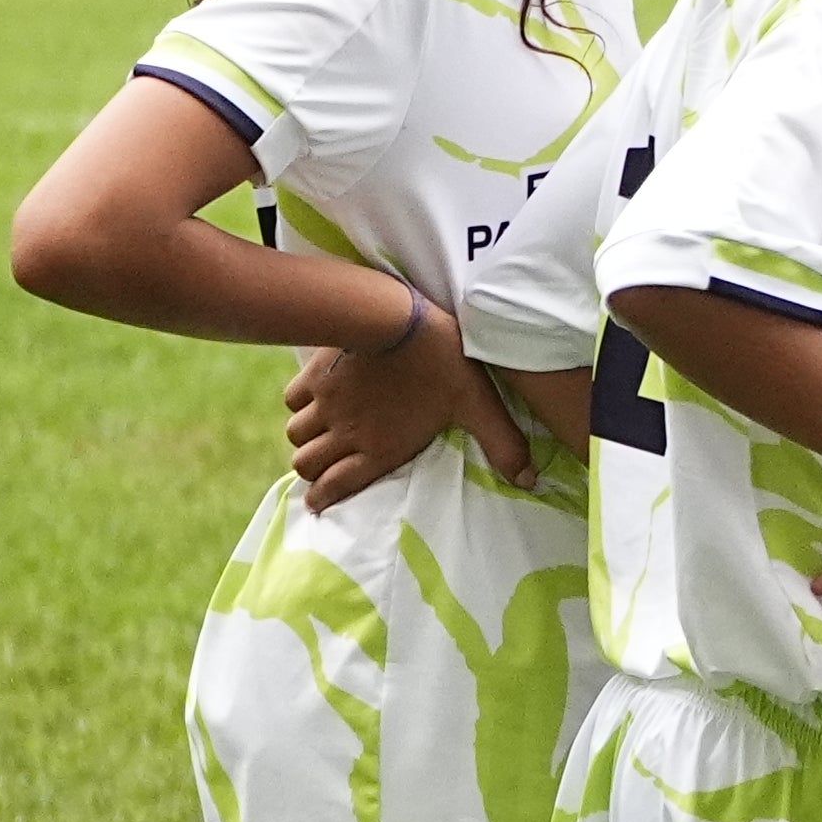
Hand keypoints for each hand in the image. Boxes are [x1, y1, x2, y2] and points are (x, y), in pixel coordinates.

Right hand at [283, 297, 505, 507]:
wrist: (399, 317)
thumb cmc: (444, 363)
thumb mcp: (480, 407)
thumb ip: (503, 445)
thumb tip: (529, 482)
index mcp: (380, 447)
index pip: (336, 486)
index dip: (323, 500)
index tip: (320, 504)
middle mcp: (345, 431)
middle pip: (306, 464)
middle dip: (312, 471)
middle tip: (326, 467)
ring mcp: (326, 403)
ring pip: (295, 435)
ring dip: (306, 439)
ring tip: (322, 435)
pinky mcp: (314, 375)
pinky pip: (292, 400)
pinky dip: (300, 405)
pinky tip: (318, 398)